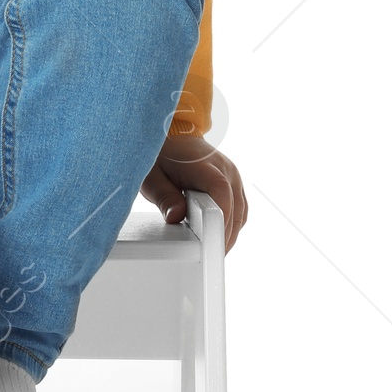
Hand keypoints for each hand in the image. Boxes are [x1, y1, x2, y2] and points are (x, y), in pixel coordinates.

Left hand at [140, 133, 247, 252]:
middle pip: (234, 210)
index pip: (222, 195)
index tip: (211, 245)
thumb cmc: (160, 153)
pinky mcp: (232, 181)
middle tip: (208, 259)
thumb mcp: (151, 176)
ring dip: (229, 233)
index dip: (219, 223)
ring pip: (240, 212)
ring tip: (212, 251)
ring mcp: (232, 175)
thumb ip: (164, 196)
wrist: (172, 133)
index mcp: (206, 166)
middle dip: (223, 236)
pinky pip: (238, 208)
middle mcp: (226, 169)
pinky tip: (217, 236)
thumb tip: (176, 217)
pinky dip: (230, 223)